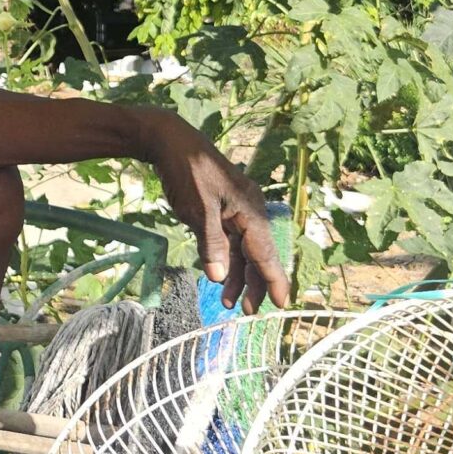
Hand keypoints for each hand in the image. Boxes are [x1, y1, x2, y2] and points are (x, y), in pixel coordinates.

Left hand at [137, 113, 291, 311]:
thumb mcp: (197, 210)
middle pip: (257, 255)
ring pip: (243, 250)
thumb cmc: (187, 172)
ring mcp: (236, 210)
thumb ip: (211, 244)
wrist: (171, 141)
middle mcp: (249, 211)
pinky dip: (226, 259)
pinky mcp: (223, 209)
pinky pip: (230, 241)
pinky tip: (219, 276)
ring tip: (228, 302)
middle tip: (247, 312)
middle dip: (254, 283)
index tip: (281, 303)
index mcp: (249, 211)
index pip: (265, 253)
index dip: (273, 279)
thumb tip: (220, 277)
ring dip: (237, 275)